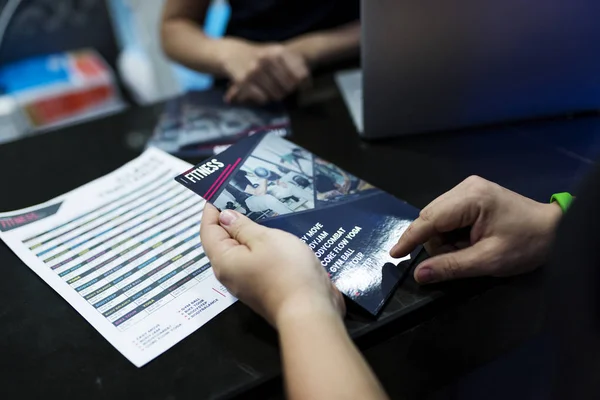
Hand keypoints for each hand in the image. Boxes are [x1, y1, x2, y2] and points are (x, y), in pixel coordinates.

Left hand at [200, 204, 344, 326]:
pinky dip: (264, 246)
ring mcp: (249, 282)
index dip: (212, 210)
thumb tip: (225, 217)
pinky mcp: (266, 286)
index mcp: (224, 260)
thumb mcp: (265, 239)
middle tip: (245, 197)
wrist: (311, 311)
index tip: (221, 191)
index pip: (208, 231)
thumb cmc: (286, 271)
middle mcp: (231, 273)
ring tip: (264, 211)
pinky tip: (279, 234)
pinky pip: (259, 261)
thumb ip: (243, 227)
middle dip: (232, 219)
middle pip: (224, 241)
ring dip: (251, 232)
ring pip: (244, 251)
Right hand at [222, 41, 309, 103]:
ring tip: (272, 88)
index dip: (304, 84)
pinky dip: (264, 98)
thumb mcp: (277, 52)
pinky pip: (263, 98)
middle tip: (284, 88)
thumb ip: (295, 64)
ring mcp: (254, 70)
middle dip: (288, 90)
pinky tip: (261, 91)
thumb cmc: (261, 55)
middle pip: (290, 88)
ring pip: (277, 95)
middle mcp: (267, 59)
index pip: (301, 75)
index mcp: (278, 52)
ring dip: (276, 95)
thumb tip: (307, 84)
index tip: (303, 87)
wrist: (233, 53)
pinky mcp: (244, 81)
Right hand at [390, 176, 562, 283]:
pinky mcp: (472, 194)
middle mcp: (466, 187)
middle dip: (435, 242)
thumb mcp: (489, 260)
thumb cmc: (527, 244)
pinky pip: (448, 215)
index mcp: (471, 199)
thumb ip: (451, 266)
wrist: (556, 230)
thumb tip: (419, 273)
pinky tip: (467, 241)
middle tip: (451, 260)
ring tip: (467, 251)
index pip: (429, 219)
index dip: (410, 238)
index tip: (394, 254)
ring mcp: (469, 188)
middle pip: (431, 216)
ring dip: (444, 238)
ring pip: (437, 216)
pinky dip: (451, 232)